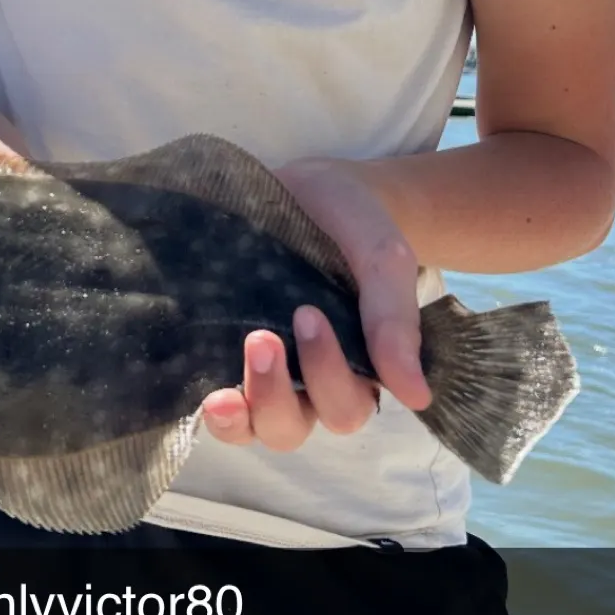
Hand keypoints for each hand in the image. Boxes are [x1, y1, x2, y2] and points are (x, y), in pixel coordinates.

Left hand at [198, 157, 432, 452]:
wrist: (311, 185)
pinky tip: (197, 393)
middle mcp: (305, 383)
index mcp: (355, 368)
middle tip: (262, 338)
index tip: (308, 313)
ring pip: (250, 427)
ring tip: (220, 396)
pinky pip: (214, 403)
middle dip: (274, 396)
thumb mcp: (382, 256)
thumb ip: (394, 318)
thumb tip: (417, 396)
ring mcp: (258, 373)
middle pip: (290, 428)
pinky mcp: (218, 353)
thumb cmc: (355, 224)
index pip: (344, 406)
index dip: (327, 375)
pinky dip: (208, 408)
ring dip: (237, 419)